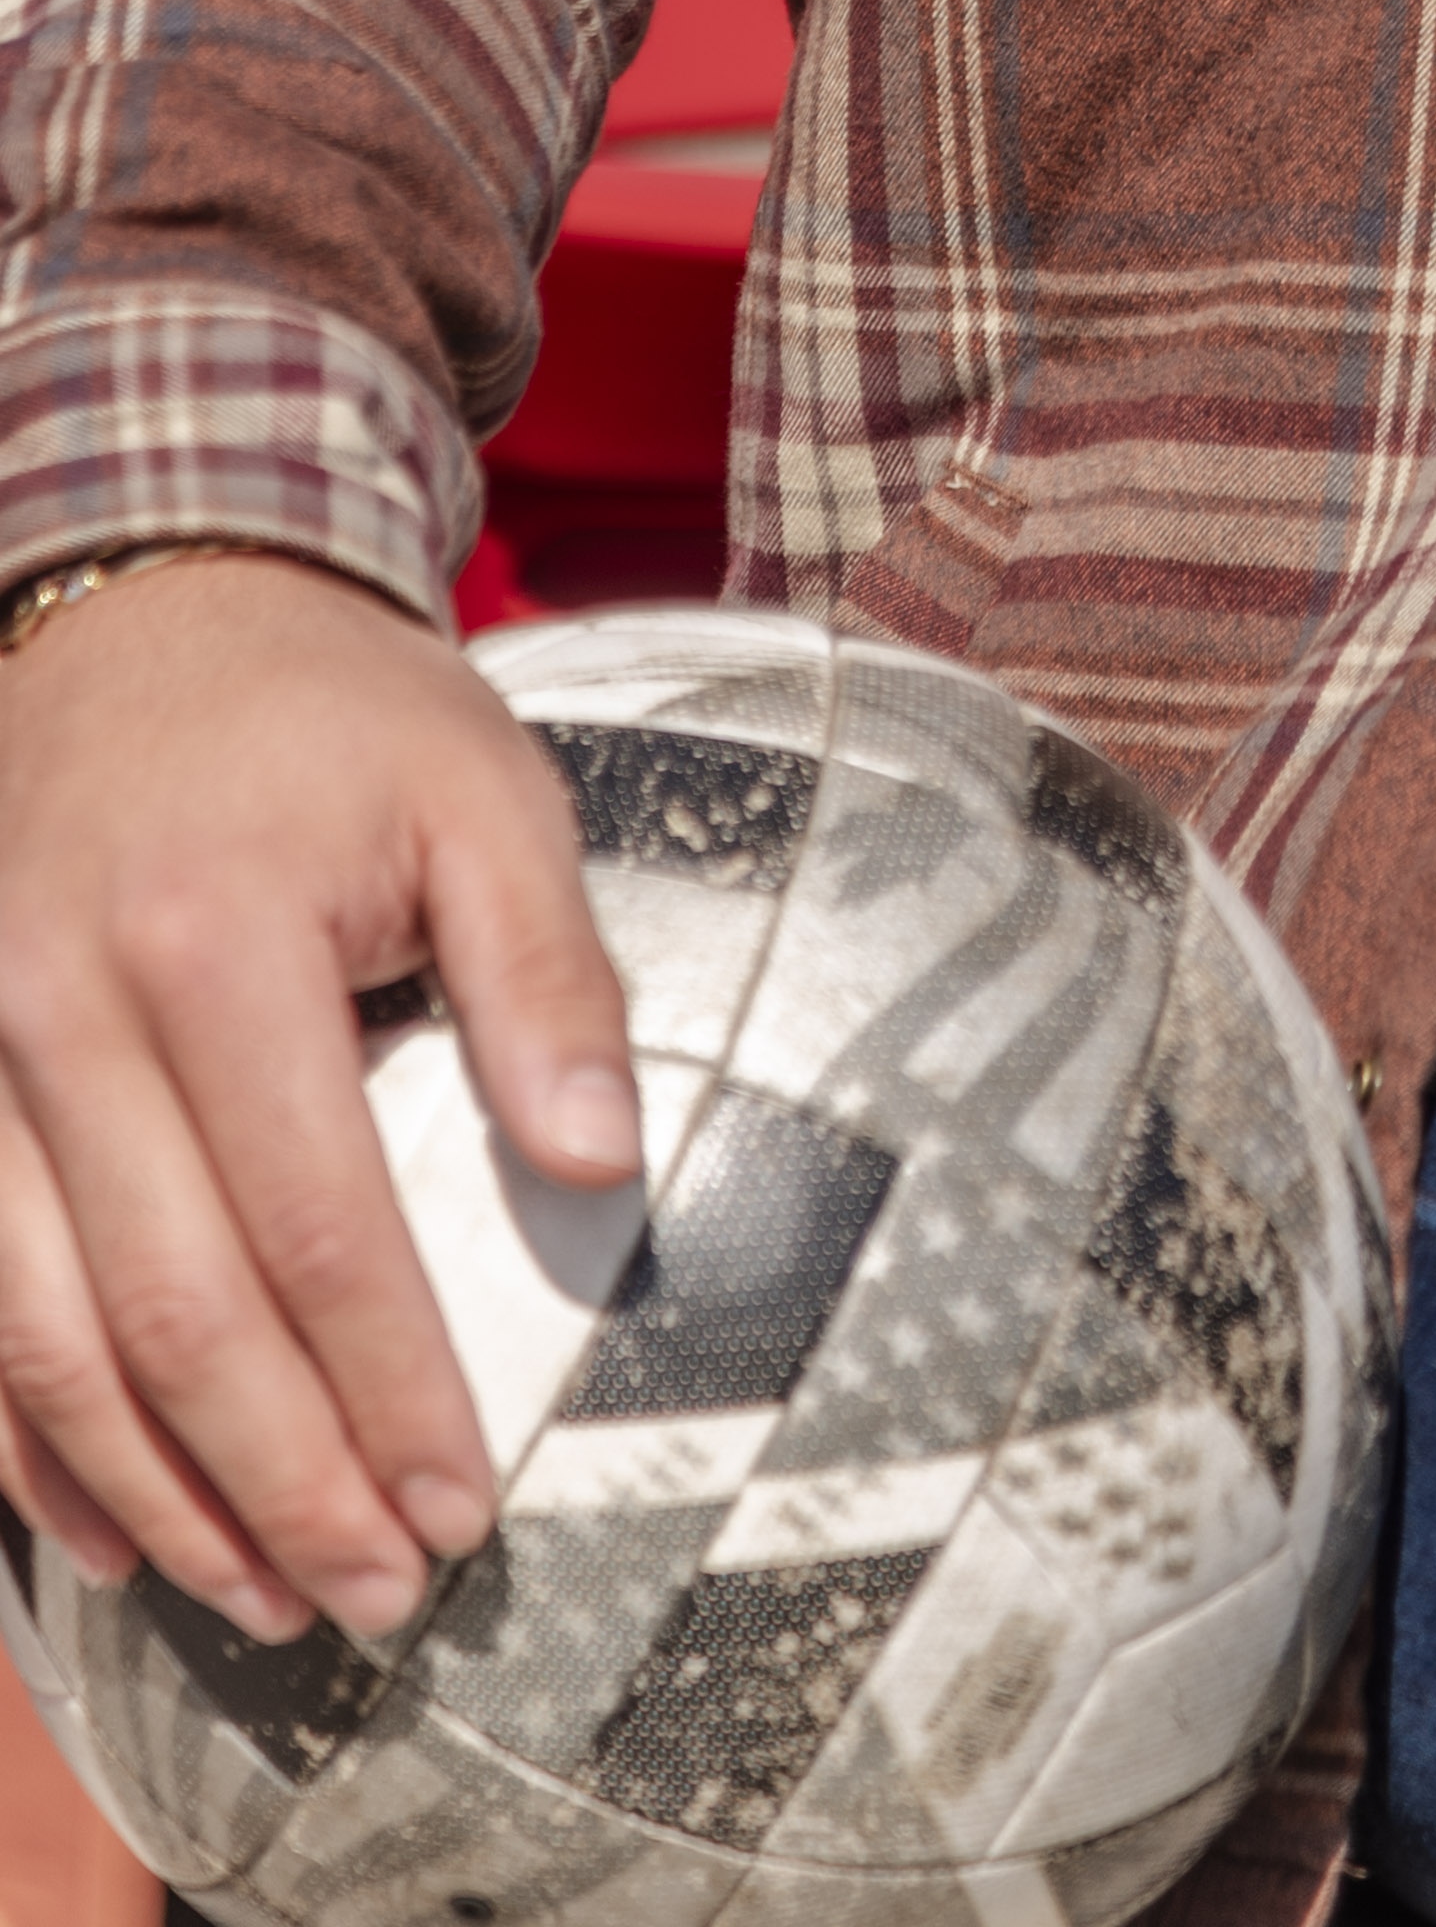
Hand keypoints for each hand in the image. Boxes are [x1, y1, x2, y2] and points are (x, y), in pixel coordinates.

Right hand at [0, 555, 637, 1644]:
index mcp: (215, 936)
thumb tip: (605, 1166)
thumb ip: (549, 973)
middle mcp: (65, 1012)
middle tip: (380, 1594)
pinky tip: (115, 1529)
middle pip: (172, 1316)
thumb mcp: (483, 788)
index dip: (387, 1388)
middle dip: (281, 1485)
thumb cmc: (334, 715)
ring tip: (269, 1600)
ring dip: (159, 1497)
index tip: (464, 1507)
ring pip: (47, 1344)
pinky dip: (31, 1445)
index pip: (312, 1224)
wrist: (140, 608)